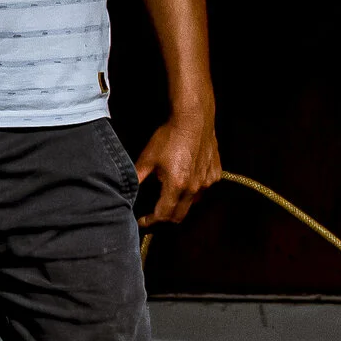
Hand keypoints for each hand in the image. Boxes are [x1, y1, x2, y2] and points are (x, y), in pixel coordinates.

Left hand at [135, 113, 220, 227]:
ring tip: (169, 193)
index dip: (150, 221)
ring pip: (192, 203)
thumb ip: (137, 178)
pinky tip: (186, 178)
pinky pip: (203, 189)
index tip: (142, 220)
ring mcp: (207, 181)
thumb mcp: (148, 158)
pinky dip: (193, 189)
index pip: (163, 215)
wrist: (194, 119)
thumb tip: (125, 192)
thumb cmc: (170, 136)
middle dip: (165, 217)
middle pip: (179, 216)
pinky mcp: (215, 174)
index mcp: (176, 185)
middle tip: (154, 212)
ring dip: (180, 203)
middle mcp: (194, 187)